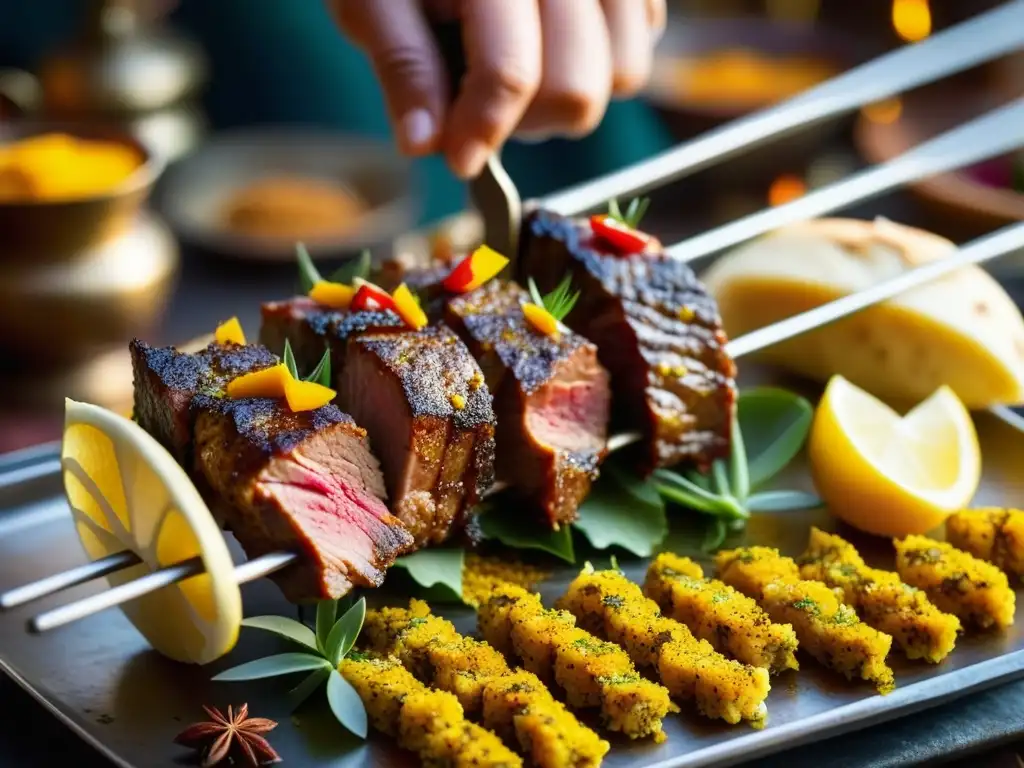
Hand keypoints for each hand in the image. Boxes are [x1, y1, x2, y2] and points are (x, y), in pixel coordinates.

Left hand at [332, 0, 665, 178]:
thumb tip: (425, 143)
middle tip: (483, 100)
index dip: (483, 130)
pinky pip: (643, 40)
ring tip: (523, 67)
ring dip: (570, 94)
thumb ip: (403, 64)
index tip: (461, 160)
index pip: (510, 72)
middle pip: (577, 90)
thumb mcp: (374, 0)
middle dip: (526, 120)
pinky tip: (554, 41)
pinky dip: (604, 59)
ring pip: (623, 74)